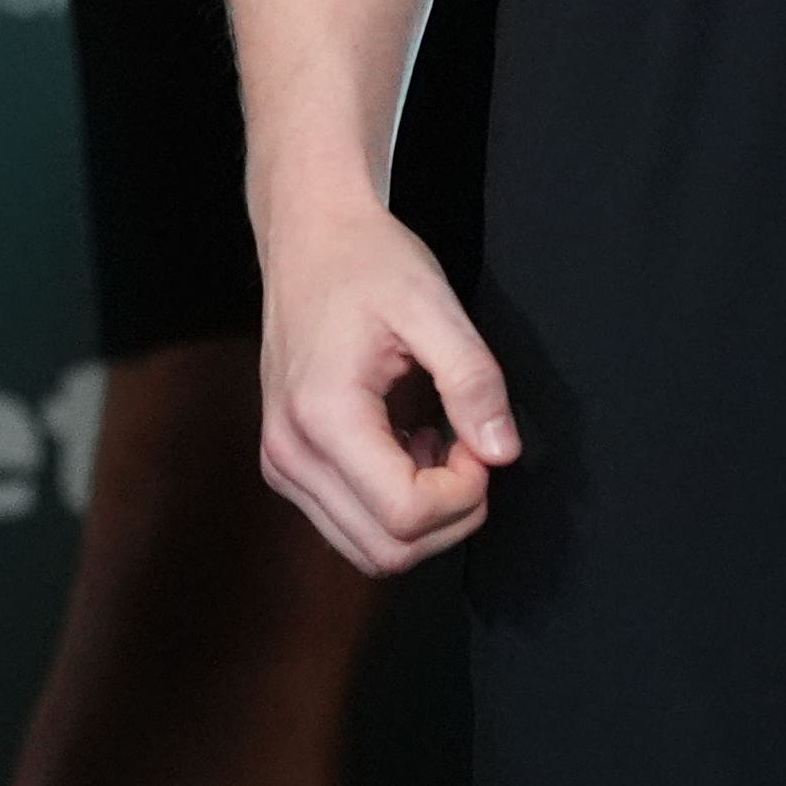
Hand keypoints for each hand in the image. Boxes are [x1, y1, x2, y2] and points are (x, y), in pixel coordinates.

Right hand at [252, 194, 521, 573]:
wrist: (309, 235)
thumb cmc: (365, 261)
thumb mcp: (434, 305)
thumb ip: (474, 381)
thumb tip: (503, 452)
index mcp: (322, 415)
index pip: (405, 516)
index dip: (463, 494)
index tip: (477, 438)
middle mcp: (290, 454)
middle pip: (387, 551)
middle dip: (449, 515)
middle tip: (467, 447)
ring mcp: (282, 464)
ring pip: (368, 551)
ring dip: (422, 517)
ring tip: (437, 444)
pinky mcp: (287, 464)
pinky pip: (350, 525)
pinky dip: (394, 508)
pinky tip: (409, 447)